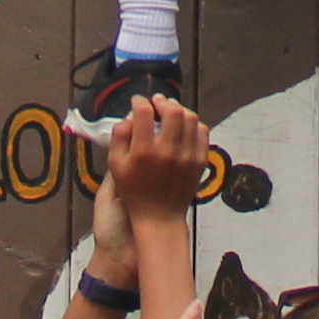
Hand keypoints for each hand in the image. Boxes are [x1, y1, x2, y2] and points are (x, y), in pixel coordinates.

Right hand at [104, 92, 211, 227]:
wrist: (159, 216)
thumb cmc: (134, 191)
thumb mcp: (116, 166)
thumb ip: (119, 137)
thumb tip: (129, 116)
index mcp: (144, 152)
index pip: (145, 113)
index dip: (140, 102)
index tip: (138, 102)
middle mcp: (168, 151)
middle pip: (172, 111)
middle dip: (163, 101)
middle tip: (157, 102)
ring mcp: (187, 156)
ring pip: (190, 118)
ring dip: (179, 110)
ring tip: (171, 111)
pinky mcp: (200, 161)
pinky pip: (202, 132)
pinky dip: (193, 124)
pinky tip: (184, 126)